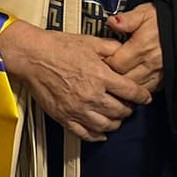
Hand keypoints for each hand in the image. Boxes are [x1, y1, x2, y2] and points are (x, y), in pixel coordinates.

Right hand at [0, 19, 150, 141]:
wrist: (32, 56)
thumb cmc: (58, 47)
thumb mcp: (89, 41)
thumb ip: (111, 48)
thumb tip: (125, 52)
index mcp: (101, 76)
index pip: (131, 92)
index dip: (142, 96)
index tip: (144, 97)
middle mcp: (92, 96)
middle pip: (121, 111)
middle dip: (129, 109)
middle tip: (128, 105)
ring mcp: (78, 109)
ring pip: (107, 126)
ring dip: (115, 122)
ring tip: (115, 116)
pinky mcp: (65, 117)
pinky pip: (87, 134)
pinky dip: (97, 135)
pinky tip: (101, 131)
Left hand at [105, 3, 162, 93]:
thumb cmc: (163, 17)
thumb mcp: (144, 12)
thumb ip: (127, 19)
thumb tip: (111, 22)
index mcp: (142, 46)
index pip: (117, 63)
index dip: (106, 62)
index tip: (101, 58)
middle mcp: (152, 62)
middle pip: (125, 79)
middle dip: (114, 75)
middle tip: (107, 69)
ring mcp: (161, 72)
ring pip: (137, 87)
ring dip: (127, 84)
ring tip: (118, 77)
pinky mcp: (167, 78)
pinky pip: (150, 89)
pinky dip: (140, 88)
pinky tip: (134, 81)